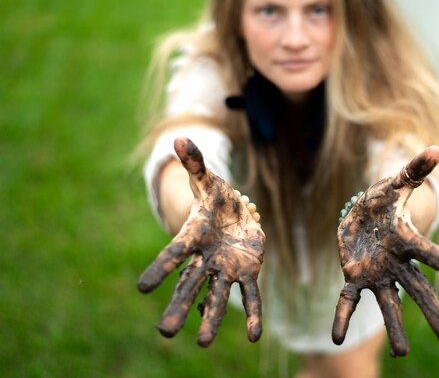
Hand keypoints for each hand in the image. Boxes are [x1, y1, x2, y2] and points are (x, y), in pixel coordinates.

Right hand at [138, 137, 264, 346]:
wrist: (233, 215)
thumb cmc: (216, 199)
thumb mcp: (208, 181)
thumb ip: (195, 164)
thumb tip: (180, 137)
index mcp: (194, 236)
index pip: (174, 254)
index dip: (160, 268)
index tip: (142, 288)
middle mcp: (205, 258)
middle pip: (189, 284)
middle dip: (178, 306)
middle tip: (164, 332)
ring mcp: (225, 269)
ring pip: (216, 296)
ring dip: (210, 319)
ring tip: (202, 343)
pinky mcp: (247, 273)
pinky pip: (250, 297)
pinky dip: (253, 315)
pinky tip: (254, 337)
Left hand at [332, 146, 438, 356]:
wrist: (363, 215)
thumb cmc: (384, 200)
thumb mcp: (396, 183)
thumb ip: (414, 170)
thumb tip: (435, 148)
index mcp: (406, 241)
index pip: (429, 253)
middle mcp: (396, 263)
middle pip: (417, 289)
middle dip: (430, 311)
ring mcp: (376, 274)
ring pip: (387, 304)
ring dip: (394, 328)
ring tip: (401, 354)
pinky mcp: (354, 278)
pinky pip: (348, 302)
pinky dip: (342, 319)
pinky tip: (336, 339)